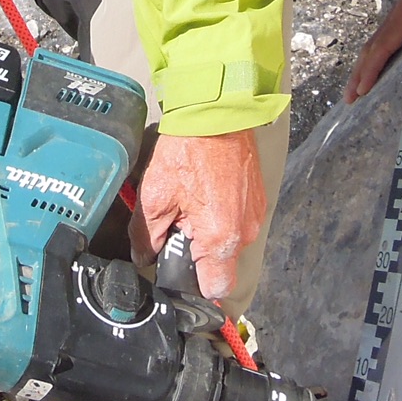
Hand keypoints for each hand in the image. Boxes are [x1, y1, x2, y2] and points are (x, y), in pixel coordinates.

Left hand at [128, 129, 265, 301]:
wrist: (216, 111)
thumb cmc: (186, 151)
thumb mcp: (155, 196)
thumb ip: (146, 237)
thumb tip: (144, 257)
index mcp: (221, 237)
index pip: (215, 288)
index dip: (192, 284)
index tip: (176, 269)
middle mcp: (244, 231)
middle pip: (220, 265)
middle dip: (197, 254)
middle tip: (177, 227)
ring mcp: (255, 214)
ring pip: (229, 242)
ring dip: (209, 233)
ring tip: (189, 204)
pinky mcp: (257, 199)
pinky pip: (237, 222)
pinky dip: (220, 216)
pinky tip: (204, 194)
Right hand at [345, 0, 401, 102]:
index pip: (385, 43)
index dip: (374, 66)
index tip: (363, 86)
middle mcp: (396, 18)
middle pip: (372, 49)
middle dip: (359, 74)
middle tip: (349, 99)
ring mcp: (397, 21)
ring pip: (374, 48)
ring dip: (362, 70)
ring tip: (353, 94)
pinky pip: (383, 47)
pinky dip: (373, 63)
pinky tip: (372, 76)